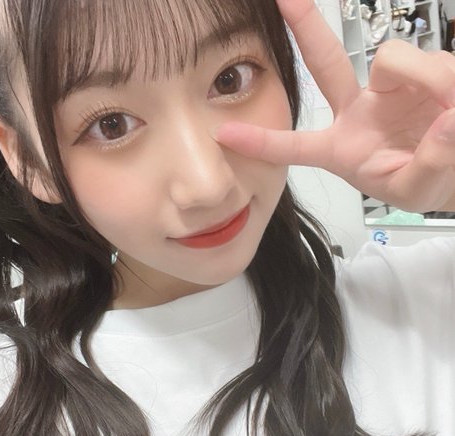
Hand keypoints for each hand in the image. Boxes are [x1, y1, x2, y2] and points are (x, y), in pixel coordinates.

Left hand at [212, 0, 454, 212]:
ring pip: (394, 59)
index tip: (224, 134)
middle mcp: (358, 110)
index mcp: (342, 149)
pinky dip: (447, 82)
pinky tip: (453, 104)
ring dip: (427, 81)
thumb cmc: (430, 183)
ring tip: (449, 116)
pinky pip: (434, 60)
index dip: (262, 141)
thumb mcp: (418, 189)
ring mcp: (389, 86)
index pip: (295, 145)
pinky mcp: (423, 70)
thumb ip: (428, 163)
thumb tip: (444, 120)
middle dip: (304, 26)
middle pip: (324, 62)